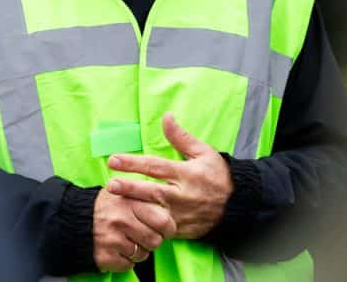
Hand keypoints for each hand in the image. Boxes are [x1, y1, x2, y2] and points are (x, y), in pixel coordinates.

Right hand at [92, 188, 175, 271]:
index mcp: (131, 202)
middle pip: (155, 240)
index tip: (164, 229)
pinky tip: (118, 249)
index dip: (168, 227)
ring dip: (139, 251)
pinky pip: (128, 265)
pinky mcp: (106, 256)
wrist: (73, 218)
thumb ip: (145, 198)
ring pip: (142, 254)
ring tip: (128, 241)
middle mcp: (123, 220)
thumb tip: (169, 208)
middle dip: (153, 241)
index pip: (163, 220)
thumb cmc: (105, 205)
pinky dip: (125, 260)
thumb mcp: (125, 192)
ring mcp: (114, 240)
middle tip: (145, 236)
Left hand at [106, 113, 232, 239]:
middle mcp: (182, 195)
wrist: (236, 206)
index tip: (114, 160)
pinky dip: (143, 225)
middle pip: (151, 191)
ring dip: (133, 208)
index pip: (156, 166)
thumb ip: (181, 137)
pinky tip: (128, 221)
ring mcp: (180, 214)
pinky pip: (158, 229)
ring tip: (113, 204)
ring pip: (152, 213)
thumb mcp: (204, 152)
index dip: (134, 163)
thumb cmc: (218, 176)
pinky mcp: (179, 229)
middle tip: (110, 185)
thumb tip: (166, 116)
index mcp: (187, 174)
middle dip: (129, 188)